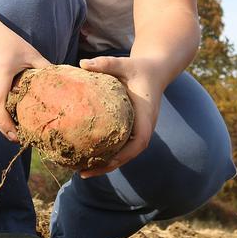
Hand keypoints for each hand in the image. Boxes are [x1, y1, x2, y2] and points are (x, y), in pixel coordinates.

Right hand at [0, 30, 50, 143]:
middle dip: (7, 129)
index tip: (18, 136)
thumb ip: (45, 67)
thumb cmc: (7, 42)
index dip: (7, 124)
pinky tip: (10, 115)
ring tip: (18, 129)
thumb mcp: (29, 53)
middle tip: (24, 138)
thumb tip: (63, 80)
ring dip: (2, 122)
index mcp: (0, 76)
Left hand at [76, 55, 166, 177]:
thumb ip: (106, 63)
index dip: (123, 154)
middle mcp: (145, 127)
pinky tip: (87, 158)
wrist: (156, 70)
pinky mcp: (133, 130)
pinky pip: (121, 147)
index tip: (104, 162)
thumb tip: (82, 63)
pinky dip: (107, 155)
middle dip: (108, 166)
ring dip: (105, 165)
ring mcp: (140, 130)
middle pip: (129, 155)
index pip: (139, 141)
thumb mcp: (124, 63)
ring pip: (124, 154)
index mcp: (145, 115)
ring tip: (80, 172)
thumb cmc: (139, 67)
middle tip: (82, 173)